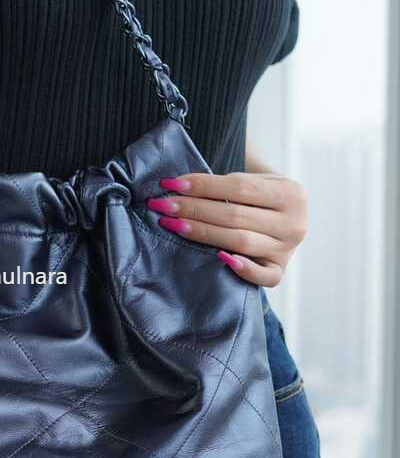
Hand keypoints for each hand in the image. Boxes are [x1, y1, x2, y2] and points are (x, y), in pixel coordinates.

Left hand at [146, 170, 307, 286]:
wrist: (285, 216)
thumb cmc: (260, 196)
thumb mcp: (255, 180)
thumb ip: (227, 184)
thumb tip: (179, 187)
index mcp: (290, 193)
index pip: (239, 188)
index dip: (203, 186)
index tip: (171, 184)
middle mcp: (295, 223)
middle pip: (235, 216)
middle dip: (194, 209)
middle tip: (163, 205)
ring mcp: (288, 250)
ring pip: (240, 242)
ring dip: (202, 233)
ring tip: (173, 225)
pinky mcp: (280, 271)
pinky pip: (263, 277)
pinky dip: (242, 268)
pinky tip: (218, 257)